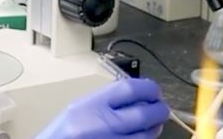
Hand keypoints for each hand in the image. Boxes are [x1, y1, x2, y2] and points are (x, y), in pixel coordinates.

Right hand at [36, 78, 169, 138]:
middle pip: (144, 113)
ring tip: (153, 124)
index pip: (129, 89)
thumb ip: (104, 101)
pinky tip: (141, 137)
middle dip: (159, 110)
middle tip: (162, 108)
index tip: (154, 91)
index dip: (149, 88)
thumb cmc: (60, 134)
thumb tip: (135, 95)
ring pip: (146, 136)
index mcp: (90, 106)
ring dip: (154, 129)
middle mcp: (102, 125)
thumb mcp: (78, 109)